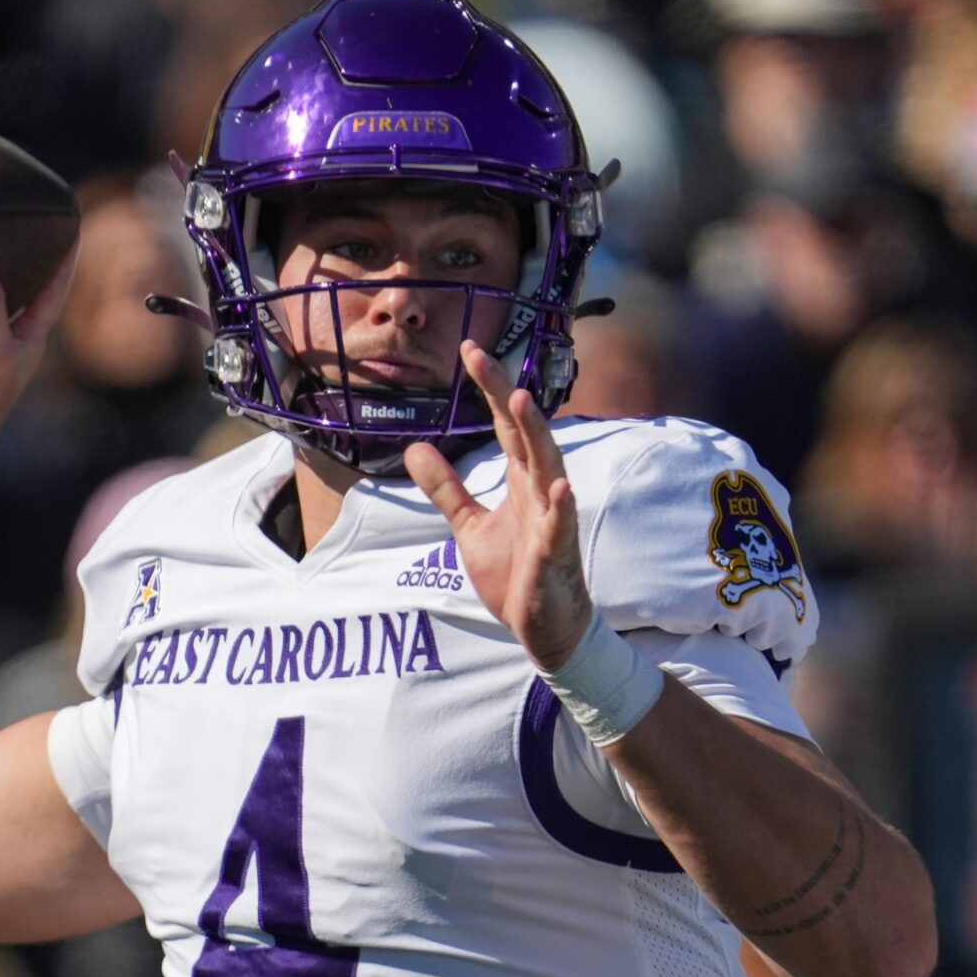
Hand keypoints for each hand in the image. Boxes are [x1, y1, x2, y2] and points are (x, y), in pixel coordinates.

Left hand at [403, 342, 590, 668]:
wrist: (545, 627)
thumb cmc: (516, 573)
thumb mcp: (470, 526)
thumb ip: (447, 488)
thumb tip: (415, 448)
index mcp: (522, 481)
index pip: (506, 425)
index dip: (489, 388)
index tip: (469, 350)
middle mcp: (541, 492)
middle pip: (526, 434)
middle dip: (506, 395)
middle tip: (482, 357)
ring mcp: (553, 521)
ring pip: (548, 469)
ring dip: (536, 436)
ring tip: (521, 401)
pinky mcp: (556, 555)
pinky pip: (561, 528)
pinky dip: (560, 508)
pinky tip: (558, 488)